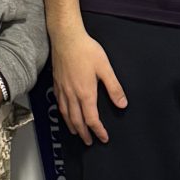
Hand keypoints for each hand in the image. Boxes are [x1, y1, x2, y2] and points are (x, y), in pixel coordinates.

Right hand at [50, 26, 126, 145]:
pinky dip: (63, 114)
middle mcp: (72, 94)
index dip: (98, 131)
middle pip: (77, 121)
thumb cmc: (86, 50)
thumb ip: (114, 88)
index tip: (103, 138)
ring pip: (66, 114)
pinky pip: (59, 104)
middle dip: (84, 133)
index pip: (92, 119)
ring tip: (76, 132)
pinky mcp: (56, 83)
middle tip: (89, 141)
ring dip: (72, 126)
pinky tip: (65, 113)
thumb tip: (122, 104)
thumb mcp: (105, 68)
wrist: (66, 37)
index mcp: (86, 93)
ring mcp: (62, 90)